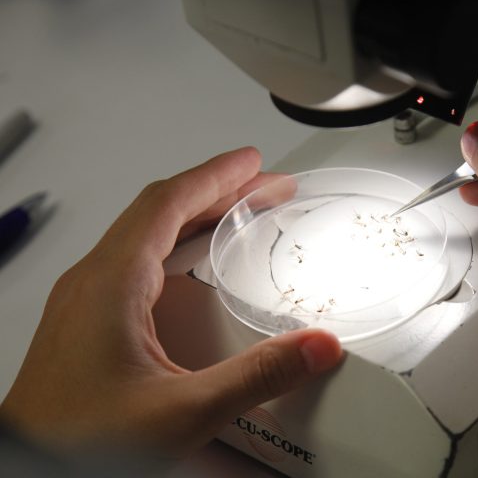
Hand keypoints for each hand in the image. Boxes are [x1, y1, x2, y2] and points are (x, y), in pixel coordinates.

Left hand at [0, 148, 342, 456]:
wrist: (31, 470)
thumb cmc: (78, 441)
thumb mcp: (183, 410)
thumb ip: (258, 376)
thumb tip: (315, 346)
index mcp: (112, 282)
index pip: (168, 203)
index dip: (215, 176)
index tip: (251, 162)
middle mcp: (94, 281)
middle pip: (161, 210)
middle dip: (217, 192)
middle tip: (264, 187)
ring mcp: (87, 299)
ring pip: (146, 233)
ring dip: (196, 216)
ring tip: (238, 215)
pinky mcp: (88, 320)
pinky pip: (136, 260)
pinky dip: (175, 245)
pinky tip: (196, 266)